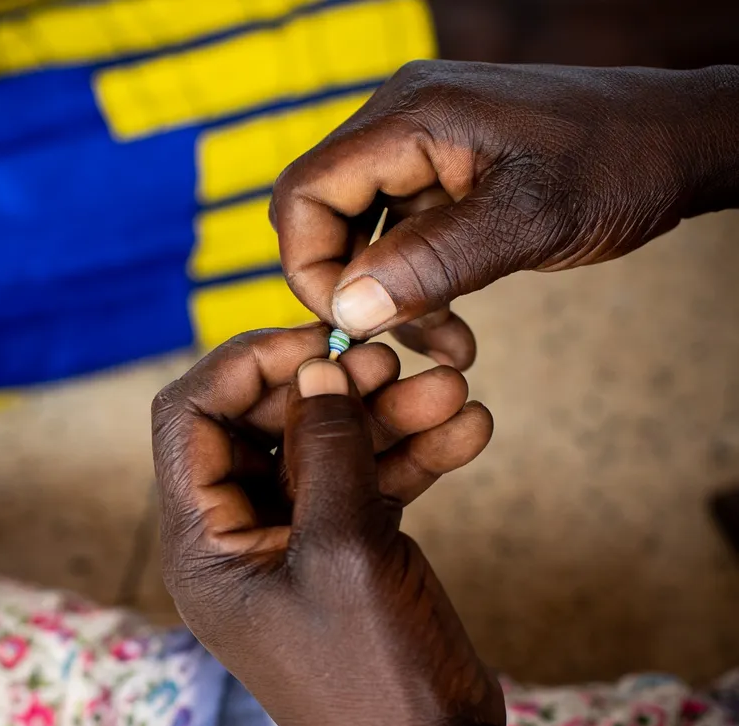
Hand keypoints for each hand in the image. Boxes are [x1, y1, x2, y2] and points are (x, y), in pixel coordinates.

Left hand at [153, 325, 520, 725]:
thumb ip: (329, 448)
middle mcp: (242, 532)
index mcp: (205, 540)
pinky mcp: (349, 544)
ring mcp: (300, 537)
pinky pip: (370, 480)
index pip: (191, 418)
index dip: (245, 367)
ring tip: (451, 390)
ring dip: (388, 417)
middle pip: (271, 425)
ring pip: (331, 448)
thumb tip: (318, 365)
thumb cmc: (375, 677)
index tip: (313, 338)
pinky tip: (467, 430)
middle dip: (332, 387)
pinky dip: (413, 454)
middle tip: (390, 360)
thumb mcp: (344, 550)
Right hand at [271, 61, 737, 368]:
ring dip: (396, 302)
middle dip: (353, 291)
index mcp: (409, 118)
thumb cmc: (620, 164)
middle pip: (325, 217)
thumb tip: (347, 308)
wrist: (679, 142)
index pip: (305, 193)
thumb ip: (431, 263)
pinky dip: (423, 291)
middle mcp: (402, 126)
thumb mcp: (527, 221)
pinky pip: (407, 243)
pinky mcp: (446, 181)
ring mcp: (423, 153)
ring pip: (367, 240)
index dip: (310, 267)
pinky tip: (459, 331)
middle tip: (393, 344)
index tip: (352, 327)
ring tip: (451, 349)